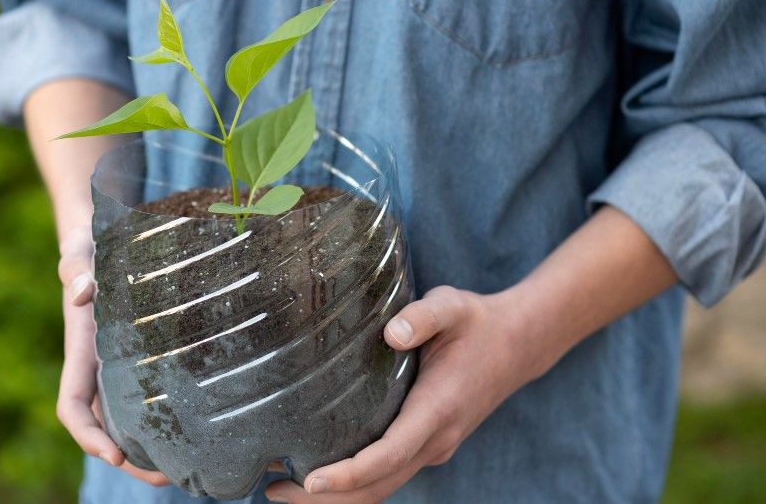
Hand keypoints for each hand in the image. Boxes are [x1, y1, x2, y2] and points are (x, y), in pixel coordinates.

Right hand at [55, 225, 169, 485]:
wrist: (105, 234)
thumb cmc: (92, 244)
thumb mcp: (83, 251)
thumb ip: (76, 266)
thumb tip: (81, 291)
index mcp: (82, 350)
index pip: (73, 406)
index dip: (89, 436)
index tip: (116, 456)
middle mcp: (100, 364)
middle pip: (107, 426)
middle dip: (130, 458)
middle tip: (169, 478)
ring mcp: (123, 362)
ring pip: (132, 416)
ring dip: (153, 446)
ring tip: (190, 467)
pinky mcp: (147, 352)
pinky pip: (154, 392)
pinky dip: (169, 415)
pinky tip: (200, 425)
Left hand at [265, 286, 535, 502]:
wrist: (518, 344)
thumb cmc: (477, 323)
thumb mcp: (452, 306)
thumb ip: (423, 316)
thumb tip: (391, 333)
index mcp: (437, 410)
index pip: (388, 455)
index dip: (348, 474)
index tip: (310, 480)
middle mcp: (435, 440)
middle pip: (376, 486)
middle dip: (326, 499)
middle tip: (271, 490)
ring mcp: (433, 447)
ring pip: (381, 488)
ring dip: (336, 498)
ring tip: (282, 488)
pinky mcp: (427, 444)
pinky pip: (388, 475)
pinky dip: (354, 484)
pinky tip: (321, 473)